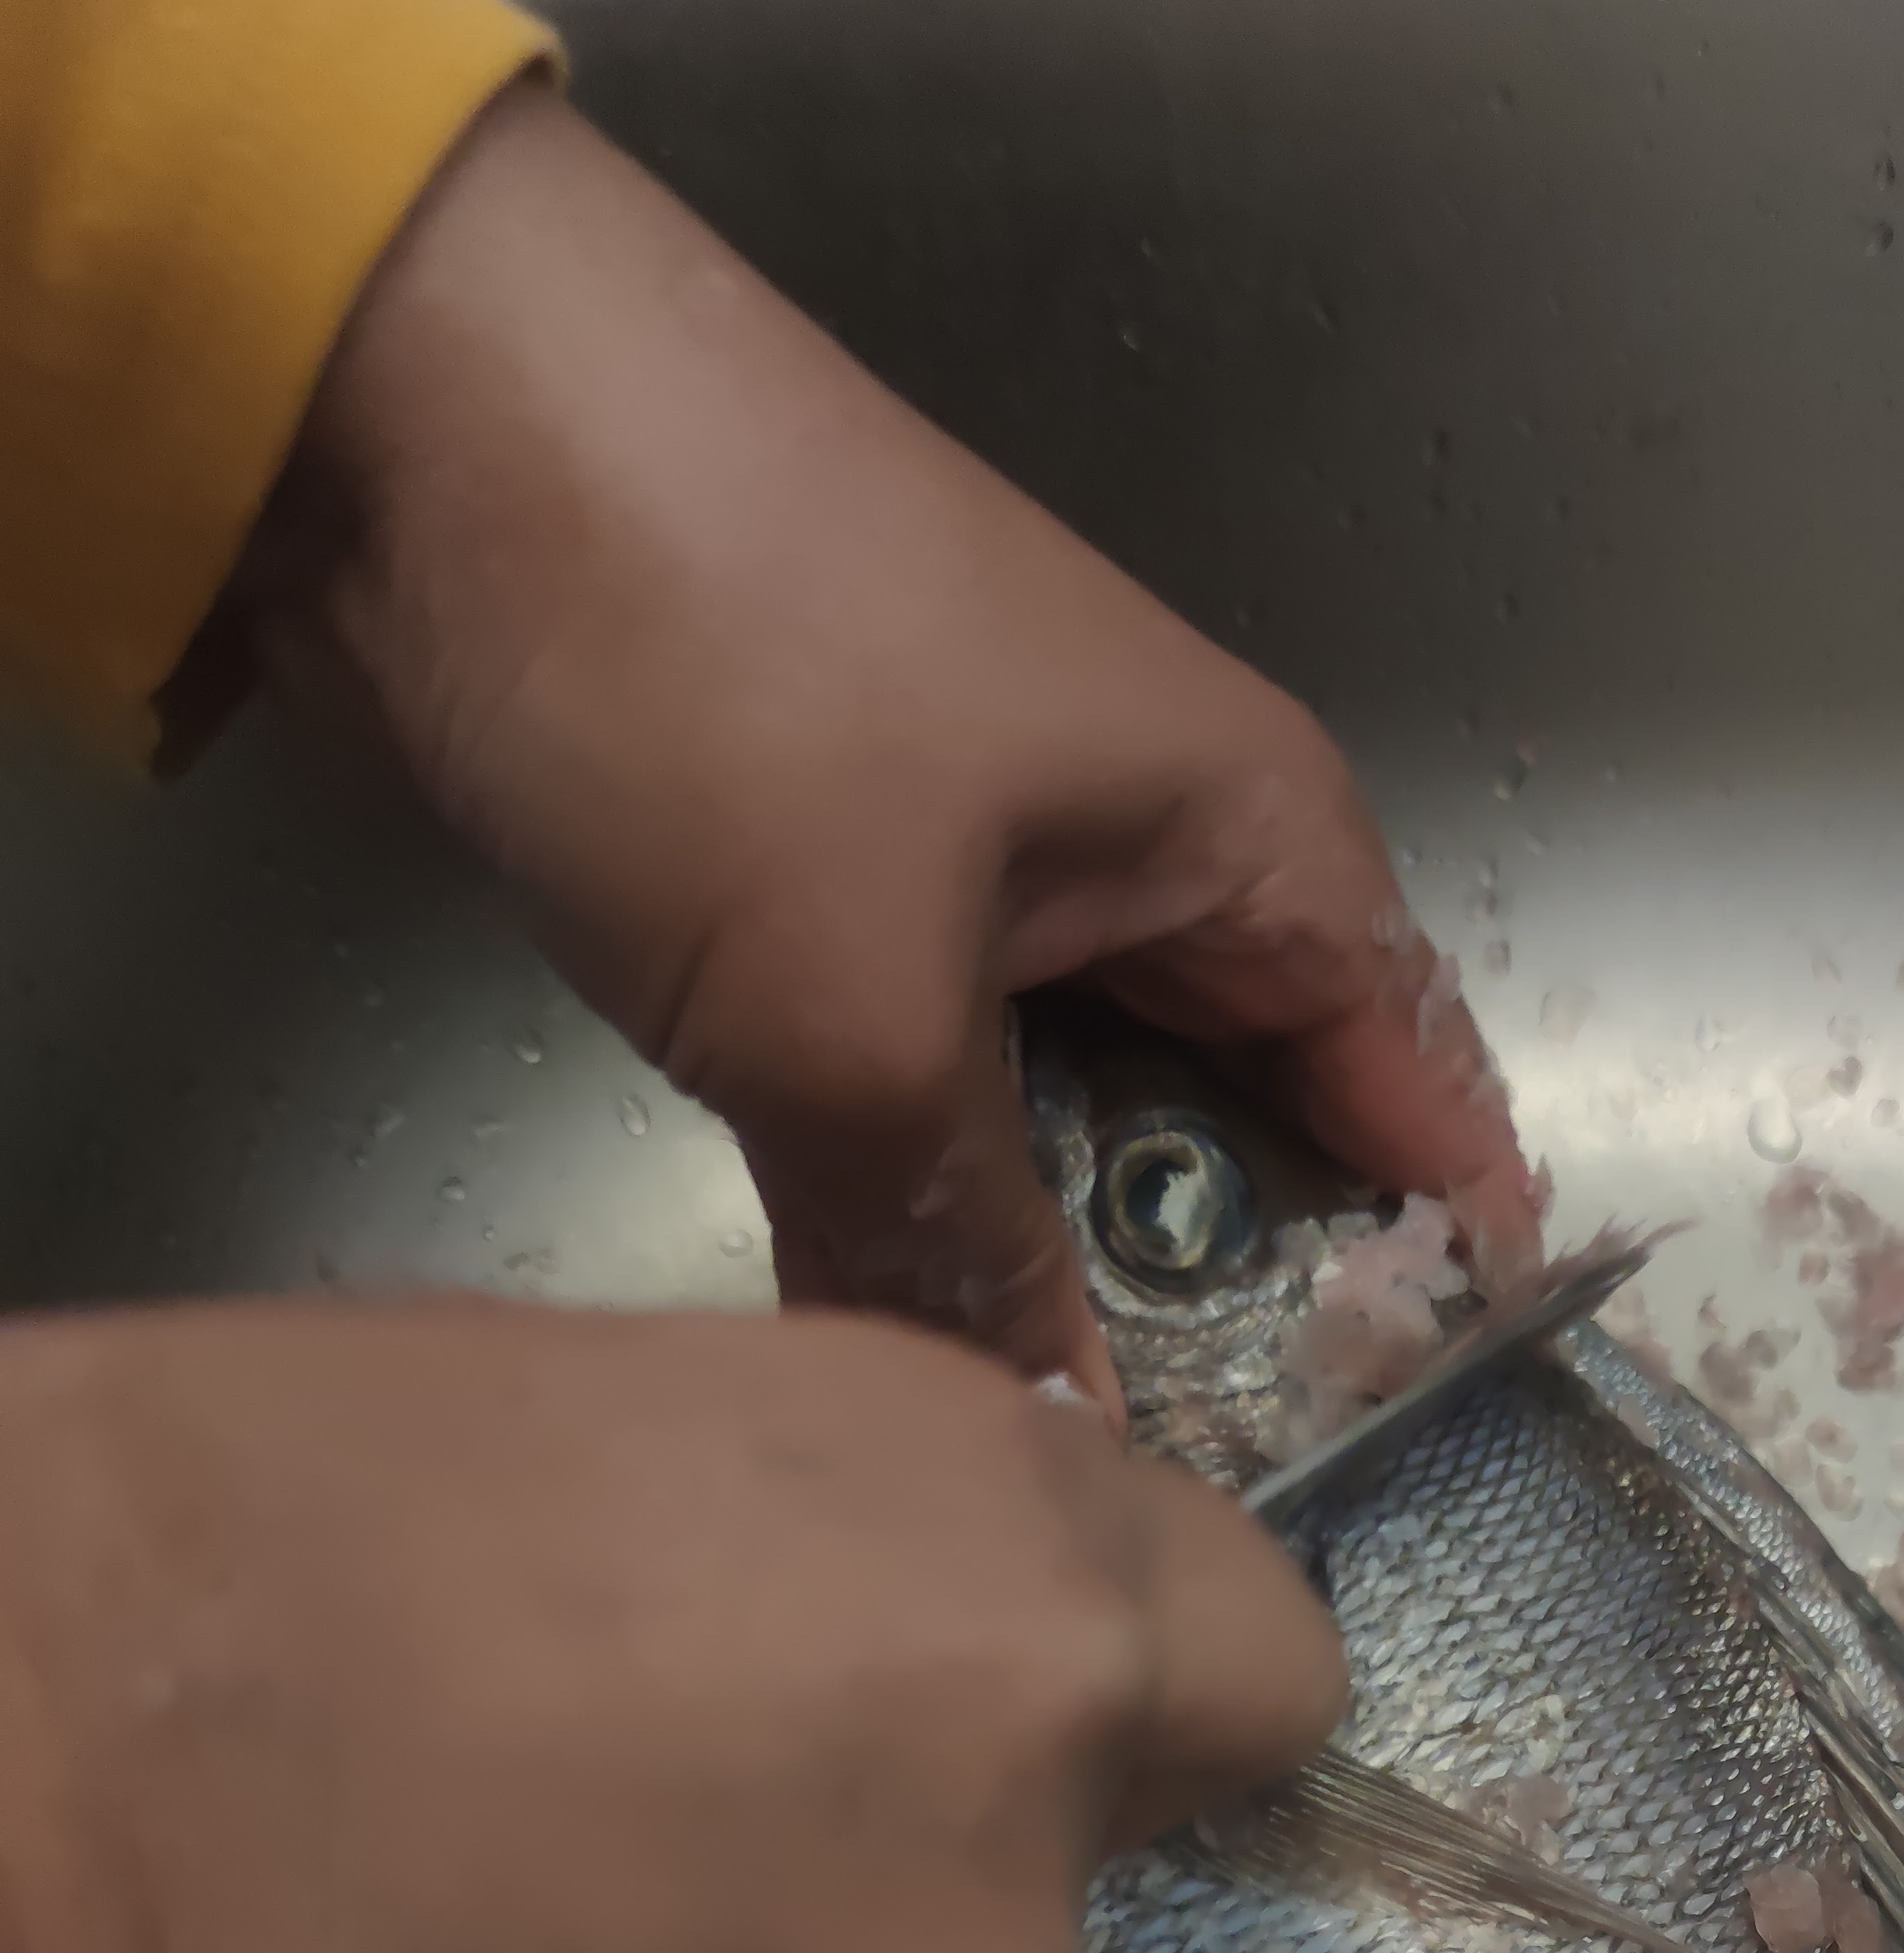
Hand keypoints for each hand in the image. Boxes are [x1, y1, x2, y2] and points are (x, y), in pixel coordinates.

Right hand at [0, 1297, 1343, 1952]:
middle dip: (903, 1848)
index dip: (1119, 1680)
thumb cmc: (212, 1550)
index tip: (983, 1686)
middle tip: (647, 1820)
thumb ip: (821, 1544)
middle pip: (1056, 1868)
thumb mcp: (583, 1418)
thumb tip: (860, 1618)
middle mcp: (1029, 1846)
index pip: (1252, 1661)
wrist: (10, 1869)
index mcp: (1008, 1572)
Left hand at [228, 83, 1534, 1421]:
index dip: (1430, 1292)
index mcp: (1255, 847)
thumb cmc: (717, 668)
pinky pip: (940, 1106)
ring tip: (1044, 1484)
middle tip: (1192, 1533)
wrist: (424, 419)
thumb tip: (1056, 1448)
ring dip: (1058, 1289)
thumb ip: (967, 1252)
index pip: (1425, 1101)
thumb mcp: (857, 1013)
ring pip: (1081, 1140)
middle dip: (1236, 1329)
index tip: (1400, 1469)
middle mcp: (1159, 868)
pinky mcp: (843, 902)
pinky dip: (927, 1222)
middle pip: (1258, 1144)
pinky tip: (899, 1367)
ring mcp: (995, 882)